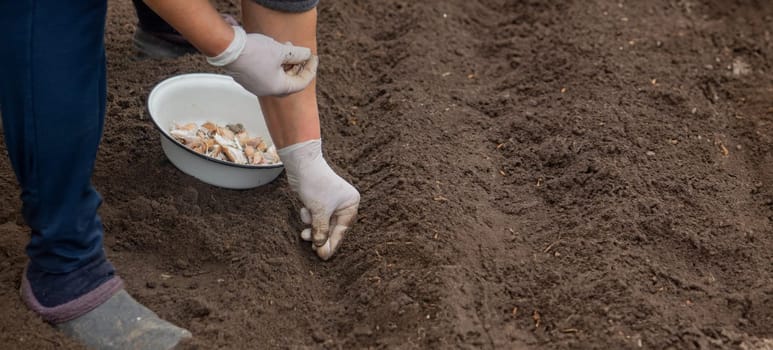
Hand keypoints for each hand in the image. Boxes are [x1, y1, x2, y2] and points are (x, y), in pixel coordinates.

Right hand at [207, 26, 317, 96]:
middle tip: (301, 52)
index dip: (310, 69)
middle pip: (289, 80)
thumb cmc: (254, 51)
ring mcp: (255, 84)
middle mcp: (266, 90)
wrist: (227, 48)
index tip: (314, 57)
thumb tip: (306, 54)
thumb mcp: (281, 51)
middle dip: (297, 65)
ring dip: (285, 62)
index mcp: (278, 88)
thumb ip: (297, 54)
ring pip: (276, 75)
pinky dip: (273, 63)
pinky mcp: (246, 77)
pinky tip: (273, 49)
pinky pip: (265, 72)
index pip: (301, 83)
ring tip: (286, 46)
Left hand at [278, 140, 359, 259]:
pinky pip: (316, 216)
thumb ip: (321, 231)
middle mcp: (344, 204)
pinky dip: (310, 217)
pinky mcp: (320, 201)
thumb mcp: (319, 212)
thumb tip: (320, 248)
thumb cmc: (316, 185)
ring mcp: (332, 202)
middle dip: (320, 236)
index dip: (332, 244)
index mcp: (351, 205)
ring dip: (313, 228)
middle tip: (312, 248)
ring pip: (323, 223)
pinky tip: (304, 210)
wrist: (302, 165)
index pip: (342, 230)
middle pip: (332, 228)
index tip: (323, 256)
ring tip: (303, 233)